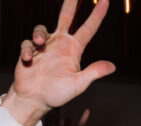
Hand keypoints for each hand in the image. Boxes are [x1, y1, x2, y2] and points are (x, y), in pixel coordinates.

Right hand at [4, 0, 114, 125]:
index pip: (88, 28)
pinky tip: (28, 60)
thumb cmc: (57, 94)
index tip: (104, 0)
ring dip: (39, 34)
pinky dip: (28, 50)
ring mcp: (44, 47)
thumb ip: (93, 72)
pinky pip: (27, 43)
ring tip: (39, 43)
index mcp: (74, 50)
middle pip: (66, 16)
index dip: (97, 15)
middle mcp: (60, 44)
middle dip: (70, 2)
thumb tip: (112, 66)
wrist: (34, 100)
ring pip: (41, 29)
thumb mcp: (78, 84)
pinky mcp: (29, 51)